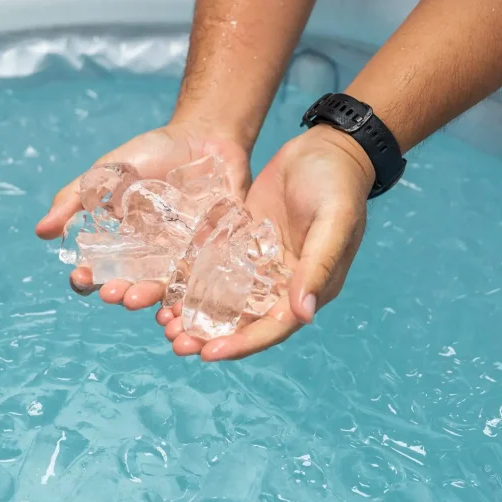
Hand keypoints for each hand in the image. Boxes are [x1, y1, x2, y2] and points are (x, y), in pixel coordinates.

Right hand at [35, 122, 250, 309]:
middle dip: (125, 293)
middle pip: (136, 285)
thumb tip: (41, 232)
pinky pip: (208, 277)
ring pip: (170, 289)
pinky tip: (187, 300)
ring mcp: (185, 256)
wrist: (205, 135)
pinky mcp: (217, 251)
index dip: (89, 279)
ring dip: (157, 302)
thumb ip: (76, 198)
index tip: (81, 278)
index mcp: (124, 243)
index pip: (102, 270)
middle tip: (115, 295)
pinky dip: (198, 292)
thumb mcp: (108, 170)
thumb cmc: (152, 153)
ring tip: (146, 304)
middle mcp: (154, 257)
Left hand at [157, 125, 375, 359]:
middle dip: (210, 335)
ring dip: (196, 313)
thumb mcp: (334, 221)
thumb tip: (304, 314)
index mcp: (311, 287)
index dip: (242, 343)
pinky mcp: (243, 241)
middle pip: (244, 320)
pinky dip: (192, 281)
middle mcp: (284, 283)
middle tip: (176, 343)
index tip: (209, 353)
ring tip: (163, 323)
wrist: (328, 147)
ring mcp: (261, 263)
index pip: (273, 327)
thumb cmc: (338, 183)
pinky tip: (165, 288)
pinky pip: (215, 267)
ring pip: (225, 298)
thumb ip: (319, 266)